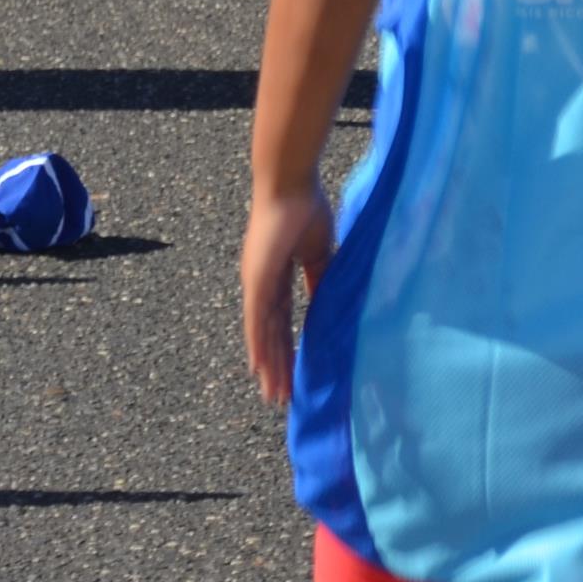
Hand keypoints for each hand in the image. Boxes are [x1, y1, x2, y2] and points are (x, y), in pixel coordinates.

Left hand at [239, 181, 332, 407]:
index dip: (288, 348)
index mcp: (276, 278)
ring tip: (274, 394)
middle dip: (277, 366)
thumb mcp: (319, 252)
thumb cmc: (306, 208)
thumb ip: (320, 279)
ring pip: (261, 335)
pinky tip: (259, 368)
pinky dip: (258, 345)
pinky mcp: (256, 280)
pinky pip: (256, 320)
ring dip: (268, 365)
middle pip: (270, 335)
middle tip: (280, 397)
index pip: (282, 322)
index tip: (294, 372)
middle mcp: (261, 286)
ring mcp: (256, 284)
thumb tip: (326, 305)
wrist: (290, 184)